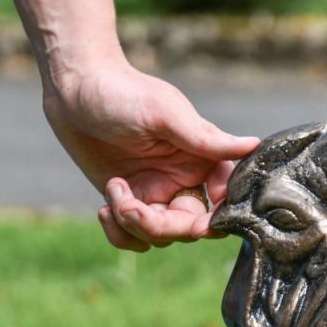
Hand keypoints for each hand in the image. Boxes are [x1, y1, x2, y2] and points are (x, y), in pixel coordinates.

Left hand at [43, 61, 258, 249]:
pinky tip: (104, 210)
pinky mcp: (128, 201)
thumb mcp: (166, 114)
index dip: (215, 220)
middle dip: (161, 226)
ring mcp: (155, 194)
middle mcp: (183, 181)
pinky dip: (119, 234)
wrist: (73, 88)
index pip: (224, 202)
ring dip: (133, 225)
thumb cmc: (123, 92)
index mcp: (201, 160)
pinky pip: (133, 237)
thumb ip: (207, 139)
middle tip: (131, 207)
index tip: (198, 225)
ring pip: (160, 237)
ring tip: (113, 191)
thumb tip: (253, 145)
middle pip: (189, 227)